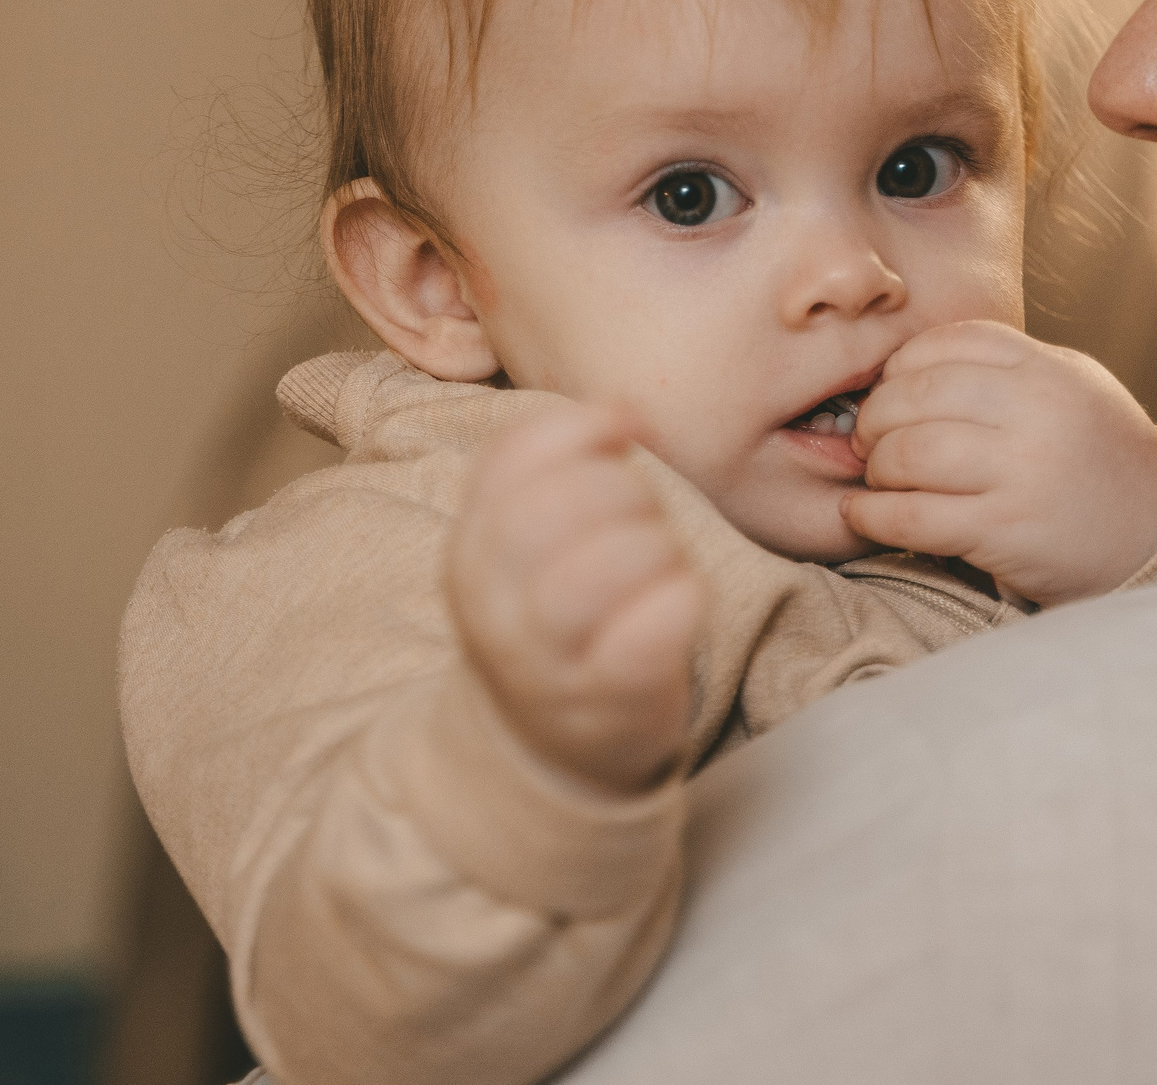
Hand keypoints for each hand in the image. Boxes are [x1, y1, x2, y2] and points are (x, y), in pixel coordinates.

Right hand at [449, 401, 703, 794]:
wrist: (546, 750)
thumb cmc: (555, 618)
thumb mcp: (524, 542)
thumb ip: (558, 469)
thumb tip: (618, 408)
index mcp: (470, 552)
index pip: (510, 460)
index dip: (577, 429)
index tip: (618, 431)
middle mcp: (496, 606)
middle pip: (570, 503)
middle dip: (630, 491)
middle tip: (644, 520)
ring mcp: (550, 660)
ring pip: (620, 557)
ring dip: (662, 545)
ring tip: (660, 567)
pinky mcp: (612, 700)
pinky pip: (661, 621)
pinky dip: (685, 597)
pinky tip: (680, 606)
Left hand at [842, 321, 1156, 606]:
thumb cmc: (1103, 460)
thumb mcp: (1074, 387)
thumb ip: (1009, 367)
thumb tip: (912, 366)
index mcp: (1047, 369)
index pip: (949, 343)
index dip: (901, 367)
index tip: (888, 391)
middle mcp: (1036, 411)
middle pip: (915, 395)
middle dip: (875, 419)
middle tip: (868, 440)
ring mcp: (1022, 472)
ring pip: (908, 453)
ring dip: (875, 468)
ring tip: (878, 478)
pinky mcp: (1006, 531)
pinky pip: (912, 516)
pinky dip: (871, 515)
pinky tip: (862, 514)